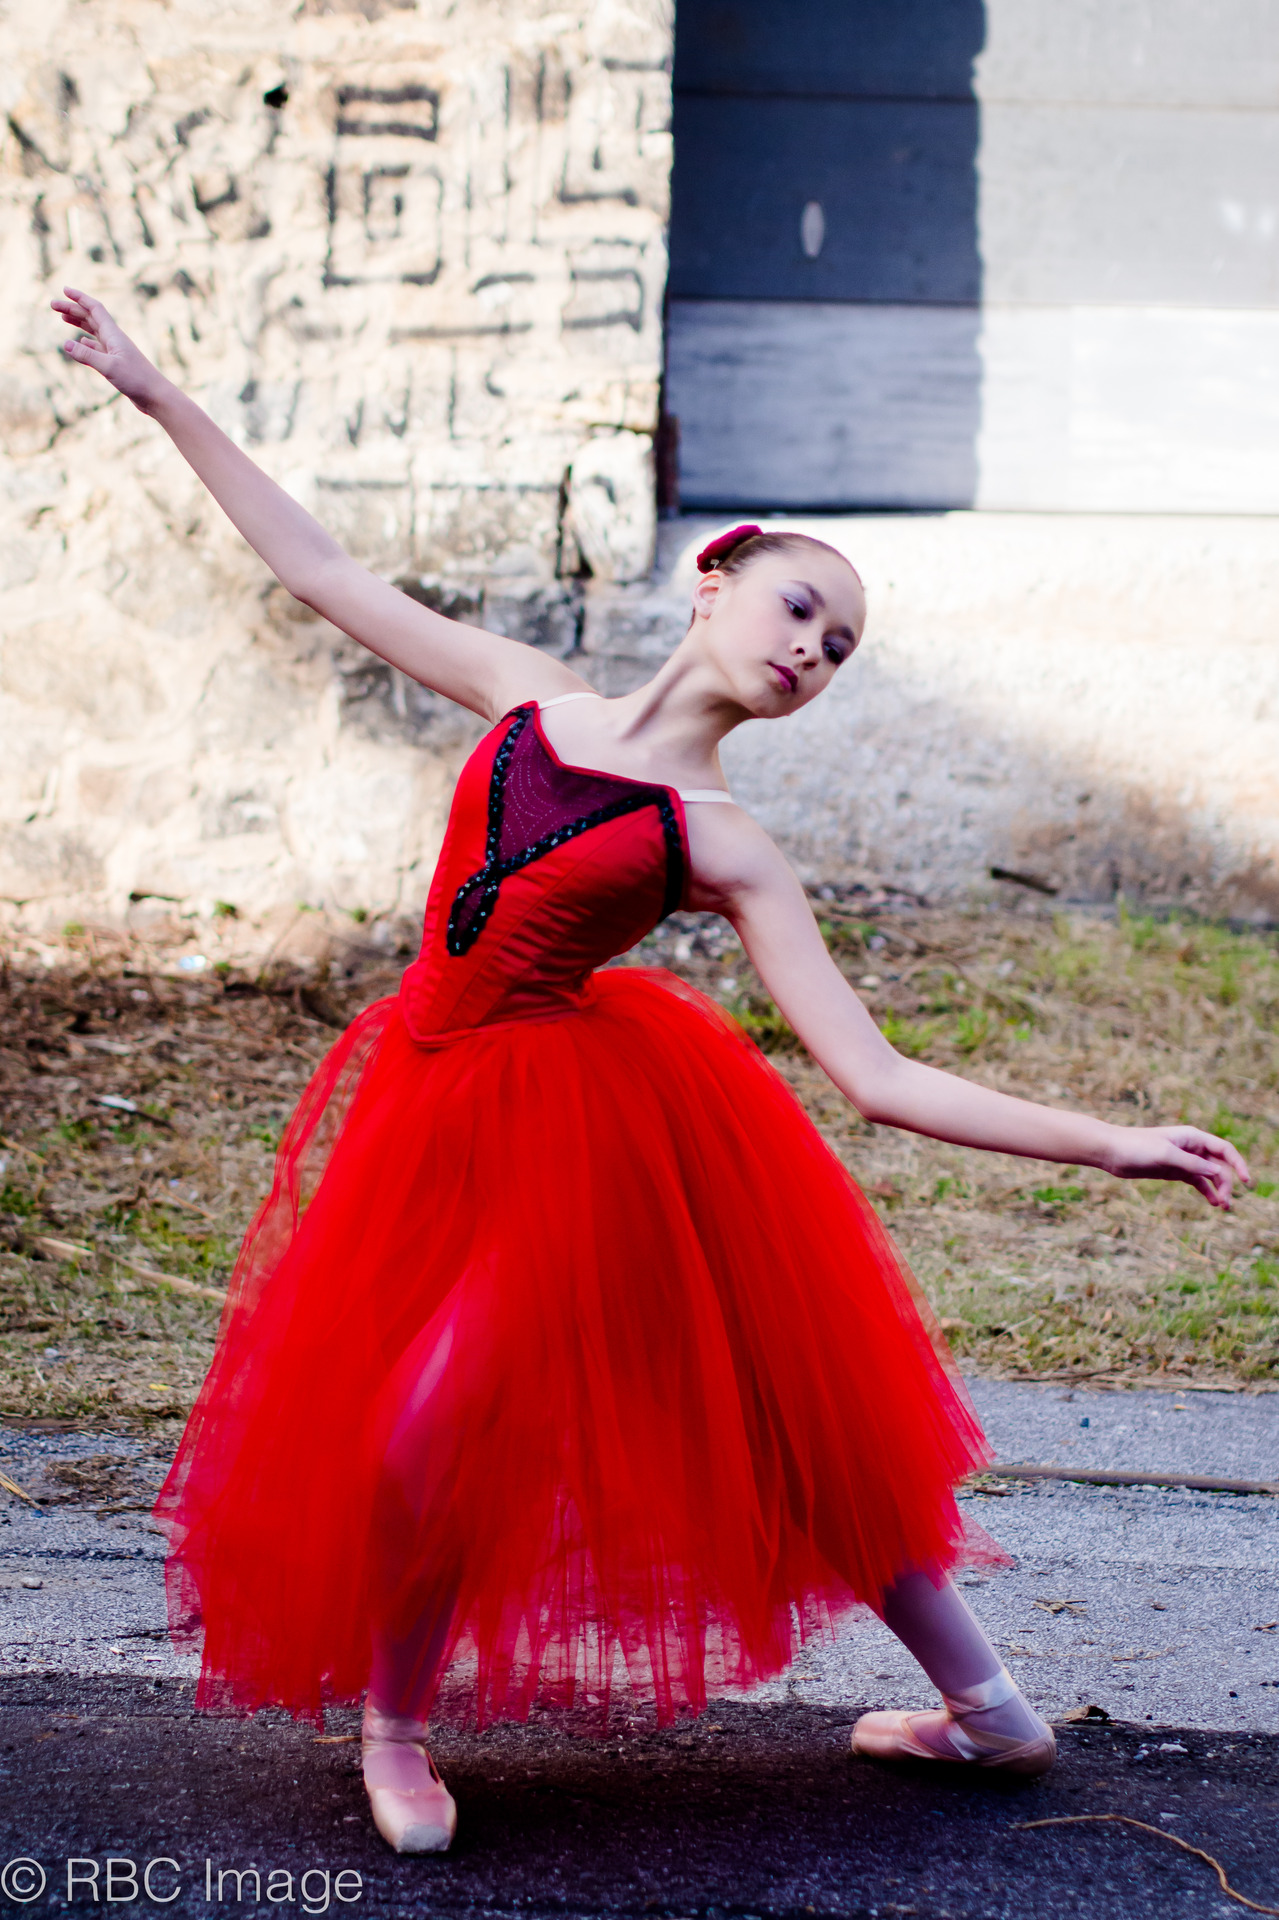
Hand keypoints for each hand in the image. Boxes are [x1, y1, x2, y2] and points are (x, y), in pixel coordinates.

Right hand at [52, 286, 168, 411]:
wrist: (156, 397)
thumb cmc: (137, 381)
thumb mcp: (110, 367)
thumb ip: (87, 356)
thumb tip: (65, 344)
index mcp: (114, 335)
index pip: (95, 309)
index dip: (79, 298)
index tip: (64, 290)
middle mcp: (115, 340)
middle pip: (91, 318)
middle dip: (72, 309)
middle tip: (52, 305)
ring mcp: (116, 352)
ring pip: (93, 331)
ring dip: (78, 323)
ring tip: (63, 318)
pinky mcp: (116, 364)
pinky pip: (97, 348)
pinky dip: (87, 343)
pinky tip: (80, 342)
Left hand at [1099, 1123, 1249, 1209]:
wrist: (1111, 1152)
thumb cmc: (1137, 1147)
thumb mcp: (1166, 1155)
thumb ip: (1192, 1163)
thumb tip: (1217, 1170)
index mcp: (1192, 1137)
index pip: (1224, 1150)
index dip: (1238, 1164)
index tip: (1246, 1182)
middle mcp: (1192, 1148)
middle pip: (1219, 1165)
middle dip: (1227, 1183)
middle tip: (1226, 1203)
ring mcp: (1184, 1160)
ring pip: (1210, 1175)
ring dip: (1219, 1190)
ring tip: (1224, 1207)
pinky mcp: (1174, 1171)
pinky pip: (1197, 1181)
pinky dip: (1206, 1191)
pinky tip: (1214, 1203)